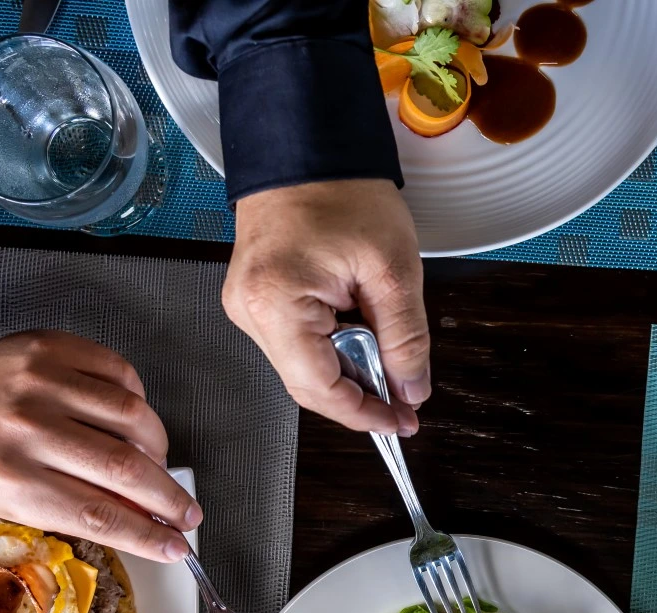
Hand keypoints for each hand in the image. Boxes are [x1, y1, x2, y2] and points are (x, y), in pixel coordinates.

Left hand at [0, 330, 200, 562]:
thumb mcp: (10, 503)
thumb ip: (74, 512)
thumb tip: (144, 523)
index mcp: (10, 480)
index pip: (98, 515)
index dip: (147, 535)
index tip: (176, 546)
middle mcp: (24, 429)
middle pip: (123, 468)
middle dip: (168, 497)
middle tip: (187, 512)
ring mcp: (38, 382)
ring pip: (132, 415)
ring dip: (159, 447)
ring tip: (157, 463)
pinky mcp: (50, 347)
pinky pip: (120, 372)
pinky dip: (139, 400)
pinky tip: (133, 420)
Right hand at [224, 179, 429, 435]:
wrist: (308, 146)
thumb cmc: (343, 191)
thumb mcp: (394, 271)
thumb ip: (405, 339)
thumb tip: (411, 390)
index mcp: (274, 303)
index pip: (319, 388)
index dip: (364, 415)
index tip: (401, 422)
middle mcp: (247, 310)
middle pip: (307, 384)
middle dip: (359, 397)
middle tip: (404, 400)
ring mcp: (245, 306)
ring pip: (302, 368)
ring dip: (347, 373)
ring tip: (386, 356)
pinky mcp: (254, 300)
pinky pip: (296, 344)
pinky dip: (332, 351)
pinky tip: (360, 339)